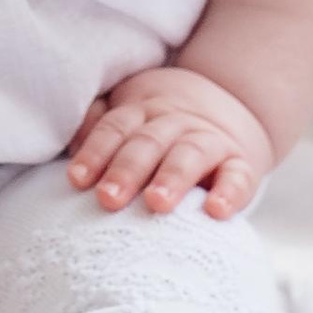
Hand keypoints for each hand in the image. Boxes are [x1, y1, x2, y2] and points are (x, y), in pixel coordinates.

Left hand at [67, 65, 276, 218]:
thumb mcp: (131, 110)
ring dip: (172, 177)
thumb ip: (100, 123)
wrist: (230, 102)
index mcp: (142, 111)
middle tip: (107, 198)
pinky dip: (230, 192)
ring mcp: (210, 141)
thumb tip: (71, 145)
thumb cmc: (161, 123)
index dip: (95, 152)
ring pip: (189, 154)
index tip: (77, 180)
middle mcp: (175, 123)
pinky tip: (216, 211)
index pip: (115, 128)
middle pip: (148, 142)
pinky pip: (238, 176)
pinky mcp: (241, 163)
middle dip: (126, 170)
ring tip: (156, 203)